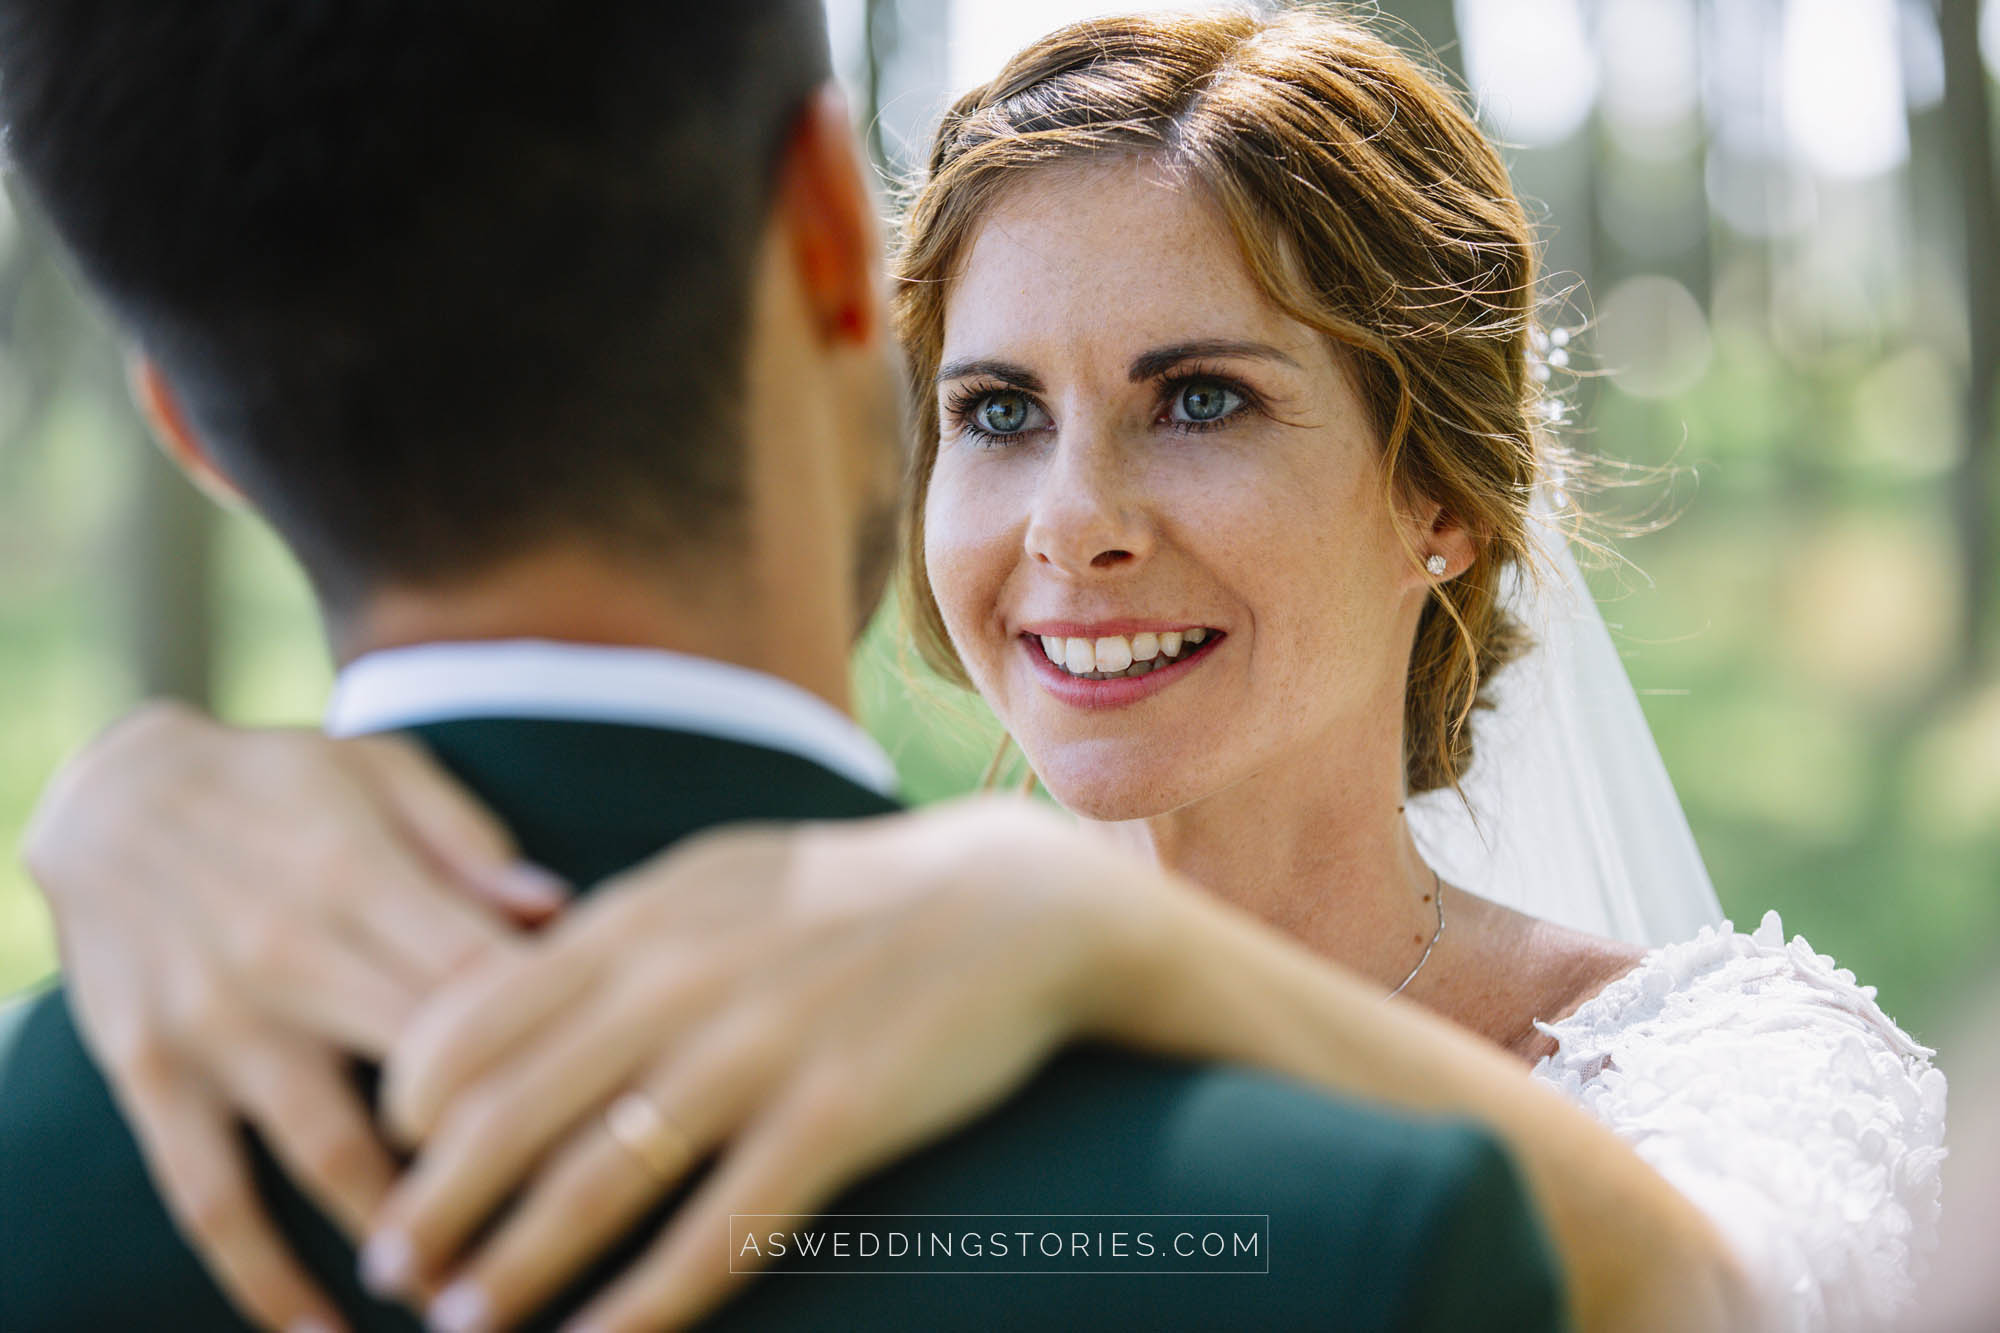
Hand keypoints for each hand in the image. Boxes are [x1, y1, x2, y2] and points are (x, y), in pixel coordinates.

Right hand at [24, 700, 560, 1332]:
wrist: (107, 789)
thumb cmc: (282, 778)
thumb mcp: (383, 772)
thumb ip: (470, 847)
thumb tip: (561, 908)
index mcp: (363, 877)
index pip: (488, 981)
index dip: (564, 1048)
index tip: (634, 1107)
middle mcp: (290, 956)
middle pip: (428, 1076)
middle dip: (511, 1156)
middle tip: (587, 1222)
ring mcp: (216, 1025)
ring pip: (328, 1154)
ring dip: (406, 1234)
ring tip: (474, 1296)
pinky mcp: (151, 1075)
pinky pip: (207, 1196)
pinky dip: (259, 1277)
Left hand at [360, 797, 1173, 1332]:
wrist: (1010, 901)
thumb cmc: (845, 893)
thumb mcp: (715, 879)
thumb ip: (613, 935)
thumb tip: (503, 995)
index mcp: (639, 919)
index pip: (470, 1022)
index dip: (407, 1111)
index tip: (391, 1162)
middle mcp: (680, 982)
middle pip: (506, 1118)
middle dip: (429, 1211)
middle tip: (393, 1274)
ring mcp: (759, 1052)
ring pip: (593, 1187)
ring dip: (511, 1273)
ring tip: (462, 1325)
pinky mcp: (837, 1118)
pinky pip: (716, 1236)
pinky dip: (642, 1310)